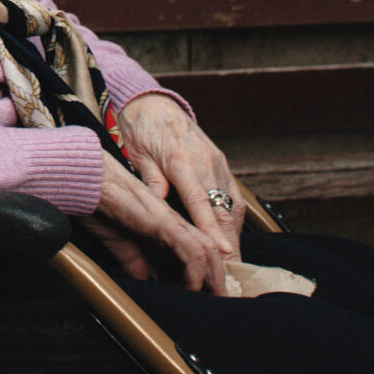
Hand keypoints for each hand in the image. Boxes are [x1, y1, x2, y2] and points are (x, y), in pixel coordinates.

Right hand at [83, 154, 228, 293]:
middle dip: (219, 275)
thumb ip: (130, 254)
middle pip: (209, 247)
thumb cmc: (95, 199)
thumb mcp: (116, 236)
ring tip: (218, 297)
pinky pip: (188, 248)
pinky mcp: (161, 221)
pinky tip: (193, 287)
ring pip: (206, 249)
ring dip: (214, 276)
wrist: (83, 178)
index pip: (196, 245)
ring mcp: (169, 218)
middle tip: (224, 298)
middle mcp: (172, 217)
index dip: (207, 267)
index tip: (210, 290)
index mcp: (163, 219)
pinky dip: (195, 271)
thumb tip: (141, 275)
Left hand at [116, 92, 244, 261]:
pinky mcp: (221, 162)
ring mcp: (217, 161)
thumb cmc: (141, 129)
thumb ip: (152, 181)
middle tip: (232, 271)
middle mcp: (205, 161)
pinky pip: (233, 195)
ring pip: (232, 204)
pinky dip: (234, 219)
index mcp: (181, 160)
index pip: (199, 201)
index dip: (211, 228)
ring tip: (235, 264)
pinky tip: (232, 238)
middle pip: (222, 208)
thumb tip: (161, 207)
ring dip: (235, 234)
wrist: (153, 102)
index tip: (222, 251)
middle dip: (230, 241)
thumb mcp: (138, 154)